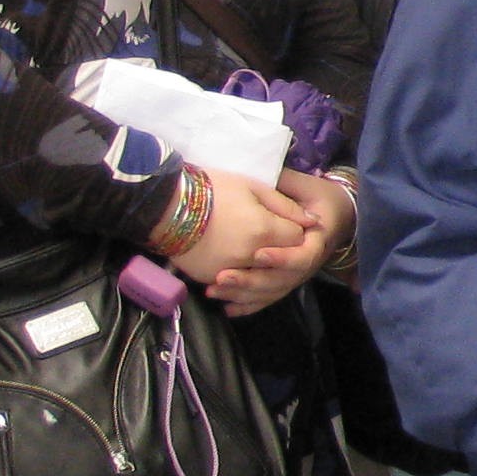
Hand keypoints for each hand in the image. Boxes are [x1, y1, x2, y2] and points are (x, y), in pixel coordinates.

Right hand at [167, 169, 308, 302]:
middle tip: (276, 241)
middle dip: (283, 253)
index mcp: (264, 231)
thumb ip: (285, 207)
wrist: (164, 203)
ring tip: (257, 262)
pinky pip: (231, 288)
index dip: (295, 230)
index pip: (296, 238)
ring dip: (263, 274)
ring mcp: (228, 270)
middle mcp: (249, 256)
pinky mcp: (208, 277)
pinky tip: (237, 280)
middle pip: (279, 262)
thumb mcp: (253, 187)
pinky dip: (238, 286)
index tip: (289, 224)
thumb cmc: (211, 188)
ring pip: (258, 280)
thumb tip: (313, 222)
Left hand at [209, 168, 344, 314]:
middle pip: (284, 280)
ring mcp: (297, 274)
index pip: (303, 256)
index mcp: (317, 238)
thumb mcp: (304, 185)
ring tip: (214, 290)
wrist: (336, 212)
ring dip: (243, 295)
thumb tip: (268, 182)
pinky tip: (227, 308)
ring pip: (273, 292)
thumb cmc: (316, 195)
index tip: (258, 254)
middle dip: (252, 281)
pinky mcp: (285, 280)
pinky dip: (248, 305)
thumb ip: (286, 185)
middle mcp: (309, 262)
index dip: (282, 258)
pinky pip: (268, 298)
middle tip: (223, 277)